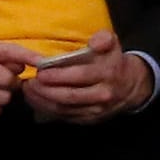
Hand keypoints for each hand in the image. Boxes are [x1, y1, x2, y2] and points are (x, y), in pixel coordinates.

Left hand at [24, 31, 152, 123]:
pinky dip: (48, 109)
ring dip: (43, 101)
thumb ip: (104, 39)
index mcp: (107, 74)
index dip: (58, 74)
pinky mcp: (89, 120)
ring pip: (64, 109)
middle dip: (45, 90)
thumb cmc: (113, 62)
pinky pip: (65, 117)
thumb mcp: (113, 44)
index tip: (40, 70)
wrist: (130, 87)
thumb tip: (95, 42)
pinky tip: (37, 100)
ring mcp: (96, 110)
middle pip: (69, 96)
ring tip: (28, 91)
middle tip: (29, 82)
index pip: (80, 75)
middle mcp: (102, 95)